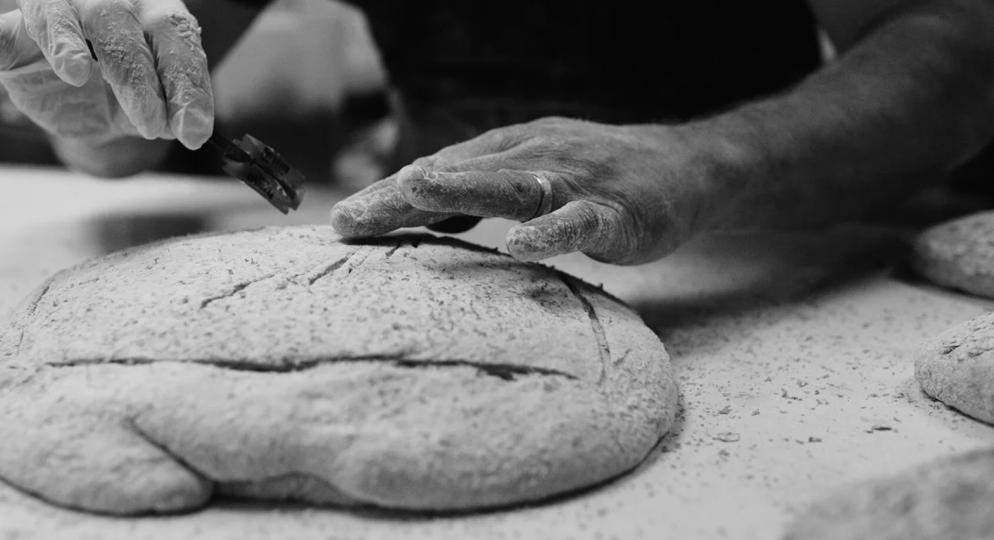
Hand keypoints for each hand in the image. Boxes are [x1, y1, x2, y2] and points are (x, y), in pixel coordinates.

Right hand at [0, 0, 213, 148]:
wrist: (94, 104)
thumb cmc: (134, 91)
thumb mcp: (161, 105)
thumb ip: (174, 110)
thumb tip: (184, 129)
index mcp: (152, 11)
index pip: (174, 36)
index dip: (185, 83)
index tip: (191, 130)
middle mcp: (106, 3)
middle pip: (120, 29)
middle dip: (138, 80)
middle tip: (151, 124)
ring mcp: (56, 14)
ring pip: (57, 15)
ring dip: (64, 43)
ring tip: (75, 73)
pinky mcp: (10, 36)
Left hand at [331, 117, 715, 264]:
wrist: (684, 167)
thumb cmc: (594, 177)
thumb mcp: (529, 178)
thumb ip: (478, 195)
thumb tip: (418, 216)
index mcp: (506, 153)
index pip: (436, 176)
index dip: (387, 199)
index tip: (339, 225)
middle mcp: (532, 157)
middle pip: (457, 175)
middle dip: (400, 196)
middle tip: (350, 219)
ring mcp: (573, 181)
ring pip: (511, 184)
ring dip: (462, 187)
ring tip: (415, 190)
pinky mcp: (615, 211)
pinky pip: (580, 221)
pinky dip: (550, 231)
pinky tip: (521, 245)